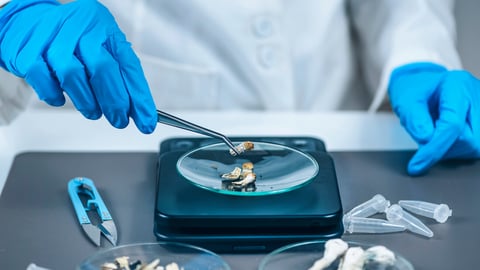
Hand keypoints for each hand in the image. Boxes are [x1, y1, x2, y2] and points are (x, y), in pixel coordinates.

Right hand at [0, 0, 156, 133]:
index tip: (146, 120)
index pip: (128, 65)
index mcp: (104, 27)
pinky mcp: (28, 49)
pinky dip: (54, 95)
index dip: (139, 96)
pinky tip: (61, 99)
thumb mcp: (99, 46)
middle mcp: (81, 27)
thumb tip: (135, 109)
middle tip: (119, 120)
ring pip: (73, 74)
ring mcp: (52, 36)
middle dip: (115, 101)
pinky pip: (43, 79)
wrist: (27, 22)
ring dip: (87, 102)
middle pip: (102, 68)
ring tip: (93, 111)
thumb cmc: (71, 40)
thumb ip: (117, 74)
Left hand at [389, 62, 479, 174]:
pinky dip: (459, 149)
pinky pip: (476, 146)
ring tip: (435, 136)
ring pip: (476, 147)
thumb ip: (414, 120)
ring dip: (452, 150)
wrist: (423, 85)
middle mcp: (476, 95)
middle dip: (444, 148)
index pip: (452, 125)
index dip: (434, 149)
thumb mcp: (405, 102)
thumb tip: (427, 140)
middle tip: (425, 141)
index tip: (417, 165)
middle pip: (470, 139)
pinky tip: (447, 139)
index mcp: (456, 85)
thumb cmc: (414, 91)